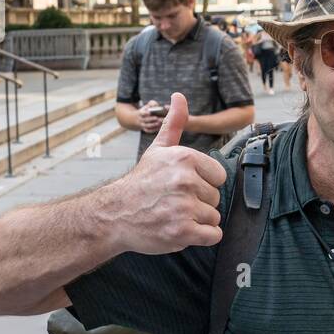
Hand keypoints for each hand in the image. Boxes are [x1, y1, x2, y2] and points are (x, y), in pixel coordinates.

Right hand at [111, 93, 226, 254]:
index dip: (203, 183)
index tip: (182, 186)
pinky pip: (212, 236)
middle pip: (216, 198)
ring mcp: (184, 207)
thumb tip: (179, 96)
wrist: (115, 214)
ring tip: (174, 215)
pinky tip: (181, 229)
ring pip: (213, 218)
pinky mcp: (182, 231)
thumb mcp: (158, 150)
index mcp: (185, 159)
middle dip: (199, 203)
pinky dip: (201, 237)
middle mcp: (185, 181)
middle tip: (174, 202)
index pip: (219, 176)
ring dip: (197, 221)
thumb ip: (174, 123)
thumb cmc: (140, 183)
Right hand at [138, 101, 163, 133]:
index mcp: (140, 113)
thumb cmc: (146, 110)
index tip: (149, 112)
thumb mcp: (147, 106)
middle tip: (157, 118)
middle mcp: (141, 120)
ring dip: (153, 124)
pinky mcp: (146, 129)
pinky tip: (160, 127)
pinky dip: (154, 129)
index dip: (145, 113)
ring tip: (159, 122)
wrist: (139, 119)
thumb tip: (156, 105)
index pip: (141, 113)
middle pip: (145, 120)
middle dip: (151, 119)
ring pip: (147, 126)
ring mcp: (143, 125)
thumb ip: (152, 104)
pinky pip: (149, 130)